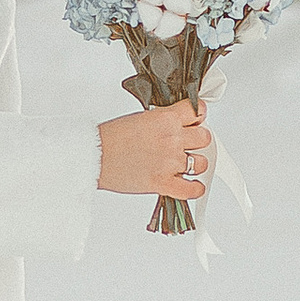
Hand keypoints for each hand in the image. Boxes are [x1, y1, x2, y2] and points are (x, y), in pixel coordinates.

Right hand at [96, 100, 210, 203]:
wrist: (94, 157)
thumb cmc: (110, 138)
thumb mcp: (141, 118)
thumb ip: (163, 120)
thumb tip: (176, 125)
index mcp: (165, 118)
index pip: (198, 111)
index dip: (198, 117)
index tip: (195, 121)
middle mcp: (172, 139)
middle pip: (204, 137)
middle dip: (197, 141)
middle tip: (187, 144)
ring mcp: (170, 162)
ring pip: (202, 163)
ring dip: (195, 164)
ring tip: (184, 164)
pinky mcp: (163, 183)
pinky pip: (192, 189)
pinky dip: (194, 188)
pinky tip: (190, 185)